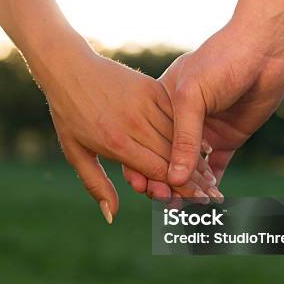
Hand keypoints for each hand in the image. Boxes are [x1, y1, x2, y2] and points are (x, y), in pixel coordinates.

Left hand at [32, 31, 215, 221]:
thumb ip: (96, 186)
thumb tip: (112, 216)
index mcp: (117, 142)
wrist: (68, 66)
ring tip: (213, 177)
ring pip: (179, 136)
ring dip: (198, 159)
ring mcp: (145, 103)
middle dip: (197, 180)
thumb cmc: (68, 114)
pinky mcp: (151, 88)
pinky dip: (191, 132)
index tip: (198, 203)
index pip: (158, 171)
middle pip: (174, 156)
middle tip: (215, 197)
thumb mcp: (75, 153)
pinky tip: (205, 147)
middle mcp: (135, 123)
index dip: (181, 189)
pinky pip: (176, 114)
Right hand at [122, 19, 283, 197]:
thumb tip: (174, 180)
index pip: (146, 142)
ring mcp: (204, 133)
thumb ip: (183, 138)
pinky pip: (215, 169)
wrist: (264, 50)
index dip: (141, 165)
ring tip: (183, 208)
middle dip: (163, 183)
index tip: (141, 188)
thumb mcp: (192, 96)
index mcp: (162, 106)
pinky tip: (208, 203)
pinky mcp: (227, 140)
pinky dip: (211, 186)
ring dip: (185, 189)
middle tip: (165, 203)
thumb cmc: (221, 61)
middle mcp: (181, 122)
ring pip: (189, 169)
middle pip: (165, 160)